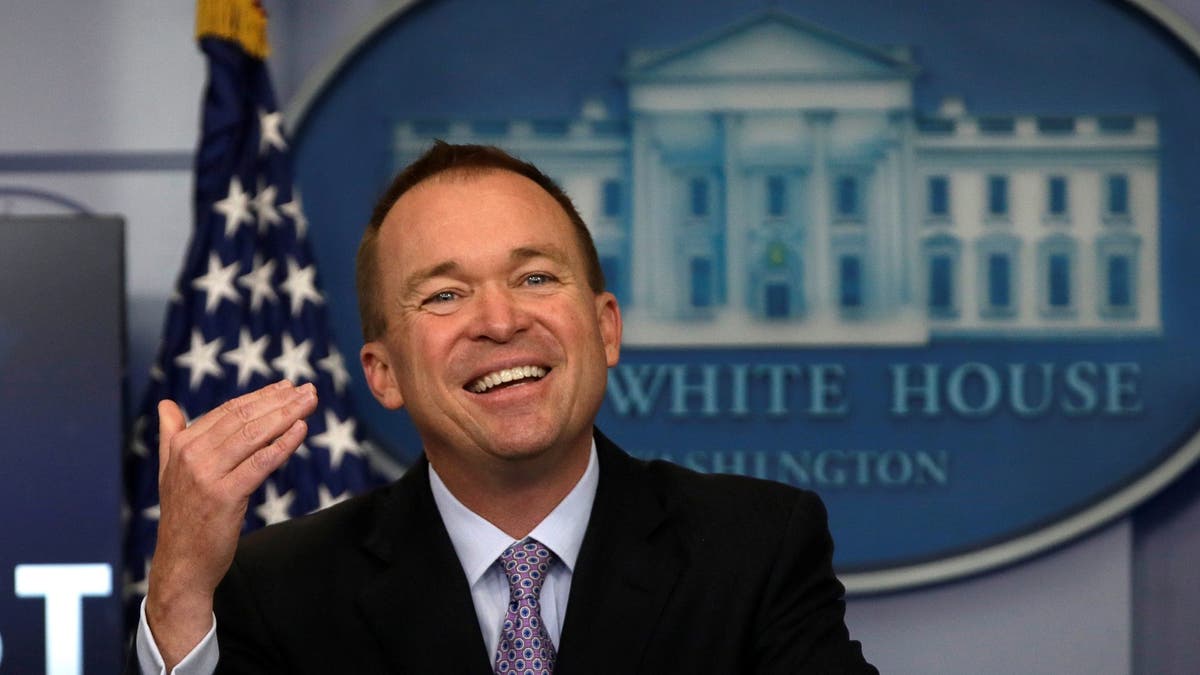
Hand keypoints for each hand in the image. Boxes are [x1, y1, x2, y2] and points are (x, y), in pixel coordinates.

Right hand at [145, 380, 316, 668]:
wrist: (182, 564)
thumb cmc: (184, 517)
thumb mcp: (171, 472)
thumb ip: (171, 436)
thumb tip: (165, 405)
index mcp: (182, 445)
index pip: (229, 411)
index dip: (261, 397)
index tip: (287, 387)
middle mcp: (191, 455)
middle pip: (244, 419)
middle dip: (280, 401)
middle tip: (309, 390)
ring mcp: (207, 475)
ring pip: (254, 436)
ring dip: (287, 415)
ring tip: (311, 403)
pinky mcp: (225, 496)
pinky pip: (260, 463)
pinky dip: (283, 444)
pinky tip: (301, 430)